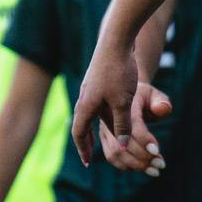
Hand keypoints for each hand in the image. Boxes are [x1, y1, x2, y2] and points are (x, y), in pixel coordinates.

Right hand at [69, 38, 139, 167]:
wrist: (117, 40)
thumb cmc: (118, 71)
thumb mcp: (122, 102)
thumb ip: (122, 125)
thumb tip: (121, 147)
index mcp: (86, 105)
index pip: (79, 133)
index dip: (83, 149)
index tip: (87, 162)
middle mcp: (85, 97)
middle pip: (82, 124)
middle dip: (87, 141)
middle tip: (90, 154)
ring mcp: (92, 87)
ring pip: (92, 113)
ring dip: (96, 126)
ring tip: (103, 137)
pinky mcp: (100, 79)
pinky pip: (99, 102)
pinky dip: (103, 113)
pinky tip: (112, 114)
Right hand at [100, 82, 171, 174]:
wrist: (126, 95)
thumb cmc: (144, 96)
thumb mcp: (154, 94)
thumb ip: (160, 101)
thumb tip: (163, 109)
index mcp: (123, 106)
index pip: (132, 128)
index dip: (144, 141)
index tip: (157, 151)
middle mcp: (109, 120)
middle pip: (122, 145)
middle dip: (142, 158)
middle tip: (161, 164)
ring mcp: (104, 131)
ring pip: (115, 154)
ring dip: (136, 166)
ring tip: (155, 170)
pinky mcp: (104, 139)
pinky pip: (112, 157)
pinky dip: (127, 166)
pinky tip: (143, 167)